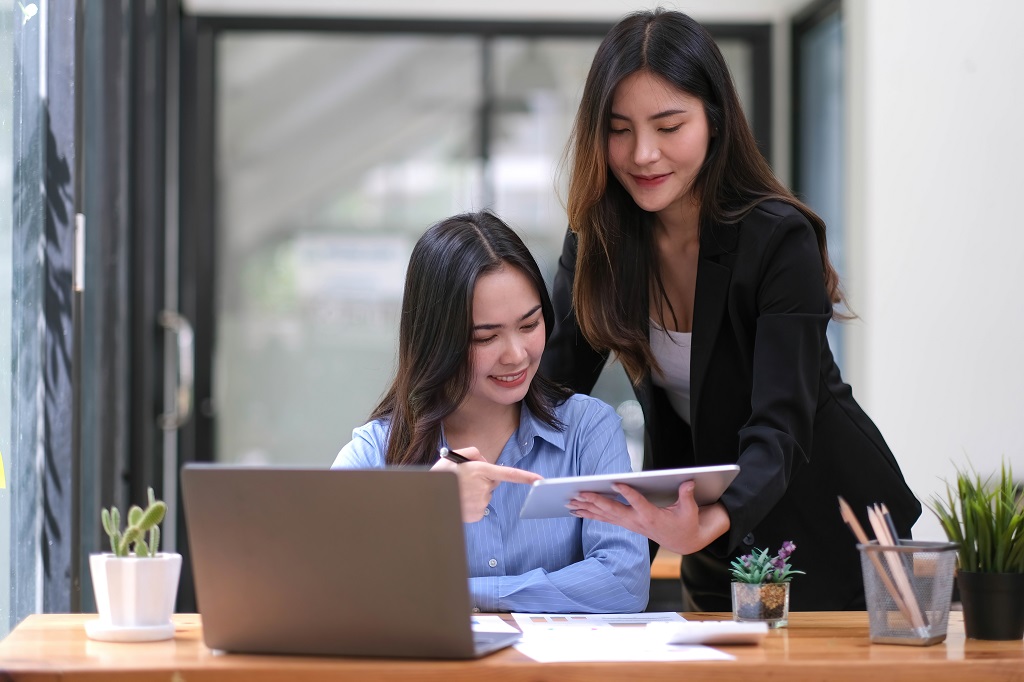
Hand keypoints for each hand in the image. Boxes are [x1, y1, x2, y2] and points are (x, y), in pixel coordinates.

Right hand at [431, 447, 541, 522]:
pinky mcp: (478, 514)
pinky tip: (460, 502)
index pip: (509, 473)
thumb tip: (484, 460)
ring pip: (485, 495)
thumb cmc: (440, 477)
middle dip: (483, 481)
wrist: (427, 498)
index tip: (540, 479)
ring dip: (476, 493)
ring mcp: (481, 502)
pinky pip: (481, 508)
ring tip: (459, 492)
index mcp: (480, 470)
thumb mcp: (452, 457)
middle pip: (492, 483)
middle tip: (464, 480)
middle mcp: (484, 487)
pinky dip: (472, 505)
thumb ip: (471, 452)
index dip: (526, 476)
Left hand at [565, 480, 729, 554]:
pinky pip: (605, 519)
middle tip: (579, 493)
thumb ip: (687, 495)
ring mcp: (629, 524)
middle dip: (595, 501)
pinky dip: (590, 514)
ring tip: (570, 502)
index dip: (627, 492)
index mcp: (651, 516)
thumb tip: (689, 481)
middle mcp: (636, 522)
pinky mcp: (626, 524)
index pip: (638, 502)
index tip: (616, 482)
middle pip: (613, 510)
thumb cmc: (686, 523)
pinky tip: (577, 510)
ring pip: (605, 516)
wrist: (683, 542)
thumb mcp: (690, 510)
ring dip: (586, 508)